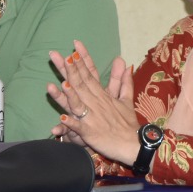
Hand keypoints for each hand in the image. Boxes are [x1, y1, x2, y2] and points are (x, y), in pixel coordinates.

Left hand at [45, 40, 139, 165]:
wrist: (135, 145)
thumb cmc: (128, 124)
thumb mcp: (127, 100)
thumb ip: (124, 82)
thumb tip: (126, 64)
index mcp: (103, 95)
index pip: (90, 74)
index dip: (81, 61)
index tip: (73, 47)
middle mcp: (96, 103)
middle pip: (81, 84)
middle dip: (70, 70)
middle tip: (58, 56)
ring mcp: (93, 118)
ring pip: (78, 104)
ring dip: (69, 94)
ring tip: (61, 83)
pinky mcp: (91, 133)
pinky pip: (79, 128)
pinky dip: (71, 123)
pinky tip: (61, 118)